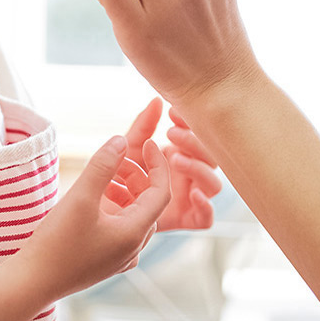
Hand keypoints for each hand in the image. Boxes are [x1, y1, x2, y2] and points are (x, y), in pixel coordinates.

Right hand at [19, 132, 172, 302]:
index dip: (158, 165)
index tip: (147, 143)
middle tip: (113, 159)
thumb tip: (121, 140)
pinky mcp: (106, 262)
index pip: (161, 193)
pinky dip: (114, 209)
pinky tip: (94, 201)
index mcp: (134, 233)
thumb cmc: (57, 241)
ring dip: (124, 192)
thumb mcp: (80, 196)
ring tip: (101, 178)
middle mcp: (133, 249)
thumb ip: (103, 165)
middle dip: (136, 176)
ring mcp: (120, 258)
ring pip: (134, 216)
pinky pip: (121, 229)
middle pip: (148, 204)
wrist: (33, 281)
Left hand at [122, 97, 220, 229]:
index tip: (173, 113)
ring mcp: (191, 198)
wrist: (105, 208)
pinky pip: (206, 219)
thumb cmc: (121, 175)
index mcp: (183, 154)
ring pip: (213, 184)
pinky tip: (193, 193)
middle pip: (211, 158)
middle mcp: (192, 175)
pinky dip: (206, 206)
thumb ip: (143, 126)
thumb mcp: (130, 147)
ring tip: (174, 159)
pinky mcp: (185, 220)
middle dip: (195, 143)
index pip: (200, 137)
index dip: (191, 124)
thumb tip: (157, 100)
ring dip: (198, 169)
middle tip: (171, 134)